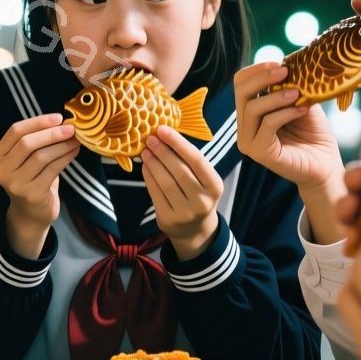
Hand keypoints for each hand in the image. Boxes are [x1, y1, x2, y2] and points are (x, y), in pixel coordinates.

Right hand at [0, 114, 77, 257]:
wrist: (32, 214)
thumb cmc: (32, 179)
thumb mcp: (26, 159)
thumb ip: (35, 140)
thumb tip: (61, 121)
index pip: (15, 131)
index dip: (38, 122)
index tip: (58, 117)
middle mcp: (2, 170)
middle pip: (27, 143)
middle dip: (52, 133)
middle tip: (71, 128)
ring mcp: (15, 184)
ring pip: (41, 156)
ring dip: (62, 145)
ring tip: (75, 140)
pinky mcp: (31, 194)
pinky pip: (52, 170)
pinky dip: (66, 158)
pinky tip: (74, 152)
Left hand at [141, 127, 223, 258]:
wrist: (195, 230)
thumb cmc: (198, 196)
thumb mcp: (203, 181)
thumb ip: (190, 162)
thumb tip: (166, 136)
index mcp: (215, 186)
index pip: (196, 160)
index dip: (178, 143)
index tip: (163, 129)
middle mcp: (202, 201)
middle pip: (179, 170)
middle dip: (163, 151)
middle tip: (150, 138)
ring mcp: (185, 212)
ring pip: (165, 181)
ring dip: (153, 163)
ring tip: (146, 151)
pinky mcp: (168, 219)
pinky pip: (155, 193)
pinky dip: (148, 177)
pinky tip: (145, 166)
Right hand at [235, 62, 345, 242]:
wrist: (326, 165)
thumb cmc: (314, 134)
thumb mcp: (301, 101)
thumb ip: (290, 84)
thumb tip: (286, 62)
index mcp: (250, 112)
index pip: (240, 84)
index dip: (256, 70)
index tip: (279, 63)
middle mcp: (244, 126)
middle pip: (240, 92)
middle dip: (261, 77)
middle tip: (285, 70)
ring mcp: (249, 141)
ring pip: (252, 108)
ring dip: (276, 96)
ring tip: (298, 93)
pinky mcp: (260, 153)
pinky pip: (267, 124)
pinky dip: (285, 112)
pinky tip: (302, 108)